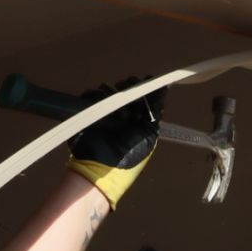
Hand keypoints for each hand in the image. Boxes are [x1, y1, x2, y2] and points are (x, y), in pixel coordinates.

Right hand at [68, 79, 164, 206]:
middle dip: (127, 87)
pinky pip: (89, 96)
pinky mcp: (86, 112)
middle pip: (122, 88)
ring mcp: (102, 111)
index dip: (142, 86)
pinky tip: (104, 108)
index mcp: (135, 117)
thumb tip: (165, 88)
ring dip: (114, 95)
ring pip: (106, 89)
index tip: (146, 82)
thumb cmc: (129, 155)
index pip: (138, 93)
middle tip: (130, 94)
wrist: (104, 168)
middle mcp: (119, 112)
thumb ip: (155, 110)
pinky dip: (95, 97)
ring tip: (120, 114)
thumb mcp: (149, 133)